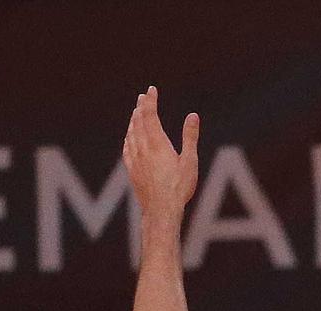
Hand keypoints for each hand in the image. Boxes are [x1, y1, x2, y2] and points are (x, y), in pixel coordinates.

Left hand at [122, 88, 199, 223]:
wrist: (161, 210)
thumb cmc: (179, 188)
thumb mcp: (190, 161)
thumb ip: (190, 137)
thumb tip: (193, 115)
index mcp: (157, 143)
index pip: (150, 115)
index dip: (150, 101)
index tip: (151, 89)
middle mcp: (143, 148)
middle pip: (138, 121)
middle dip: (141, 107)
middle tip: (143, 97)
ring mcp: (135, 159)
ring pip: (131, 133)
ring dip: (134, 120)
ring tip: (136, 113)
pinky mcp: (132, 170)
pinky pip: (127, 147)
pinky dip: (129, 137)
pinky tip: (130, 137)